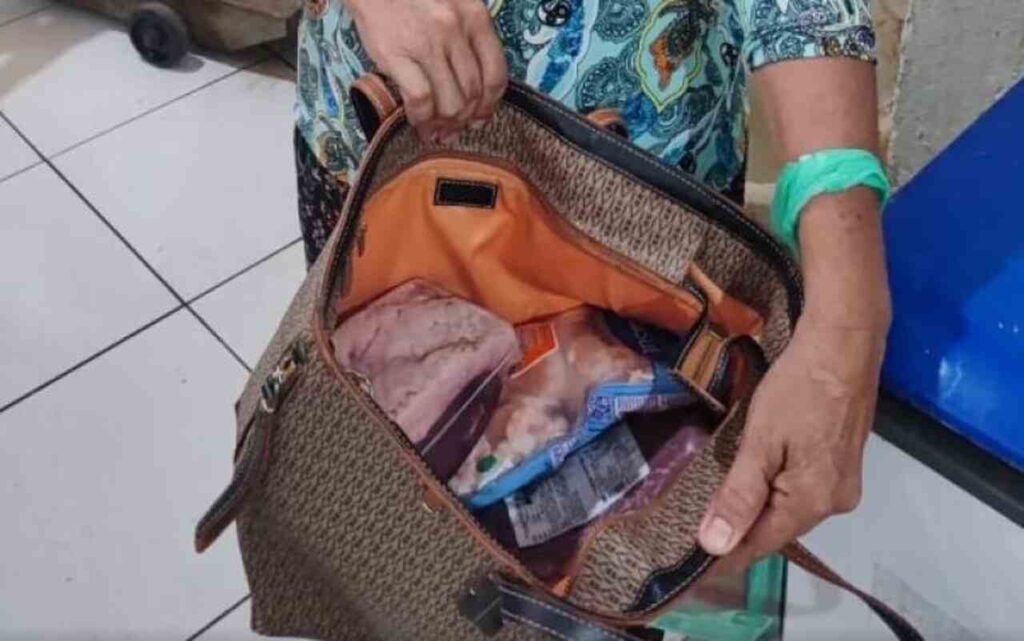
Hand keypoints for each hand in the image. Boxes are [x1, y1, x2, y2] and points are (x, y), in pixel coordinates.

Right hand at [346, 0, 507, 141]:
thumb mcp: (455, 6)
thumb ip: (469, 39)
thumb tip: (475, 88)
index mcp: (475, 17)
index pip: (496, 74)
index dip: (490, 105)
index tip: (481, 118)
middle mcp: (455, 30)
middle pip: (473, 93)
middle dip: (465, 119)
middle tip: (453, 129)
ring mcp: (427, 43)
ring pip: (450, 102)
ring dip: (444, 124)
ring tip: (435, 130)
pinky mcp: (397, 55)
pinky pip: (420, 99)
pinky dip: (421, 117)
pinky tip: (416, 120)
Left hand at [698, 313, 888, 574]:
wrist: (843, 344)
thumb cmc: (798, 389)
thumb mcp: (760, 441)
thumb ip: (739, 495)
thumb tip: (714, 546)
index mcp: (814, 502)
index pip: (761, 544)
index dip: (725, 556)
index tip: (690, 567)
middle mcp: (836, 502)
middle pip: (778, 529)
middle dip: (739, 533)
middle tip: (693, 534)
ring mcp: (844, 483)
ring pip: (790, 510)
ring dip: (756, 511)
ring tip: (715, 513)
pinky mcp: (844, 463)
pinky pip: (802, 491)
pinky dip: (775, 492)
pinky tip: (752, 485)